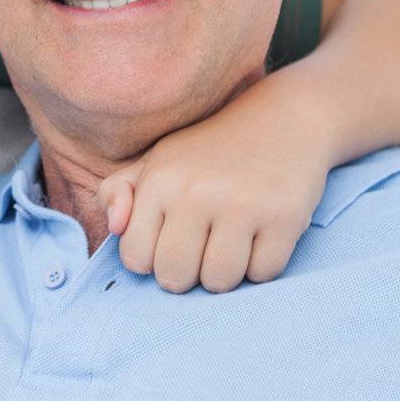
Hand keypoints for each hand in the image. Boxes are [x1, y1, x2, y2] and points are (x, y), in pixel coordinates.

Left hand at [95, 76, 333, 293]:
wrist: (283, 118)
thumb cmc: (210, 149)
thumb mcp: (156, 159)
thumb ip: (117, 191)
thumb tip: (115, 227)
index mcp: (159, 180)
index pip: (135, 259)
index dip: (151, 260)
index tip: (167, 244)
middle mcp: (196, 192)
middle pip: (175, 277)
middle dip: (185, 274)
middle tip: (199, 250)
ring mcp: (242, 205)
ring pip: (219, 282)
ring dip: (224, 274)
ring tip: (229, 245)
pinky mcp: (285, 217)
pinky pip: (263, 274)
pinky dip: (261, 266)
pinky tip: (260, 238)